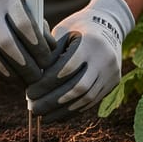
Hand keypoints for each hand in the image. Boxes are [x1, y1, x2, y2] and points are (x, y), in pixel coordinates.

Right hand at [0, 0, 53, 85]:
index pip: (24, 26)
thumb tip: (51, 51)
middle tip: (37, 77)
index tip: (46, 61)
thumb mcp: (22, 3)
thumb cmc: (4, 1)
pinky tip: (8, 77)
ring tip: (24, 81)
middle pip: (6, 44)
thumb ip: (37, 24)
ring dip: (10, 74)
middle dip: (25, 65)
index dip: (38, 47)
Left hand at [27, 0, 134, 121]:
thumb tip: (33, 83)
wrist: (109, 24)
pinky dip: (73, 110)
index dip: (47, 83)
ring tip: (43, 117)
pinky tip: (57, 115)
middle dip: (53, 101)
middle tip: (33, 109)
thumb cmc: (78, 27)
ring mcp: (111, 72)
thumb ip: (50, 54)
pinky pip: (92, 102)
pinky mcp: (113, 82)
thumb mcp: (63, 33)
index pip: (67, 68)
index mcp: (90, 43)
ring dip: (63, 111)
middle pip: (78, 88)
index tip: (29, 92)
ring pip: (86, 99)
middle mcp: (104, 59)